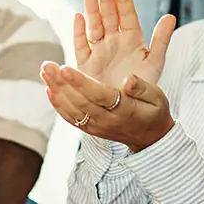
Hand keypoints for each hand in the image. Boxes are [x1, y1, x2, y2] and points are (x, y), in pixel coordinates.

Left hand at [41, 63, 173, 151]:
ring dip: (56, 90)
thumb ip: (143, 88)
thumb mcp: (158, 98)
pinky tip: (49, 88)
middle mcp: (108, 121)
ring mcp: (97, 127)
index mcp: (125, 110)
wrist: (151, 139)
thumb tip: (129, 79)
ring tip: (45, 71)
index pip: (98, 95)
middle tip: (47, 65)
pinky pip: (71, 118)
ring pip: (72, 109)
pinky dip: (58, 104)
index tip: (65, 67)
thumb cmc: (155, 112)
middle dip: (61, 83)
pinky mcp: (90, 130)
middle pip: (80, 102)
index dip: (80, 82)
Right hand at [73, 0, 176, 90]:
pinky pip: (81, 44)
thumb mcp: (155, 62)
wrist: (129, 112)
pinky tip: (78, 17)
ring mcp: (100, 51)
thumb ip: (162, 39)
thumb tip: (171, 16)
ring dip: (92, 9)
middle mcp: (115, 42)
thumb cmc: (144, 87)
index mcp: (133, 40)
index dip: (124, 1)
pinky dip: (79, 31)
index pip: (128, 16)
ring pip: (94, 26)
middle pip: (109, 17)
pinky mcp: (86, 64)